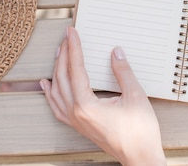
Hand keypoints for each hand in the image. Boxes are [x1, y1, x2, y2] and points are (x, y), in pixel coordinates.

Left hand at [40, 27, 165, 165]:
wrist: (140, 157)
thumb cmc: (139, 132)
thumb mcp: (135, 96)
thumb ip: (123, 72)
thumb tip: (116, 53)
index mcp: (86, 105)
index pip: (76, 69)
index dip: (74, 48)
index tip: (72, 34)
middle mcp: (76, 113)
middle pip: (62, 78)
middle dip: (63, 54)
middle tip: (66, 37)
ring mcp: (76, 121)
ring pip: (57, 91)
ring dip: (56, 70)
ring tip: (58, 53)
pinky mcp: (79, 126)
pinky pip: (57, 107)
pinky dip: (50, 93)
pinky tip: (47, 86)